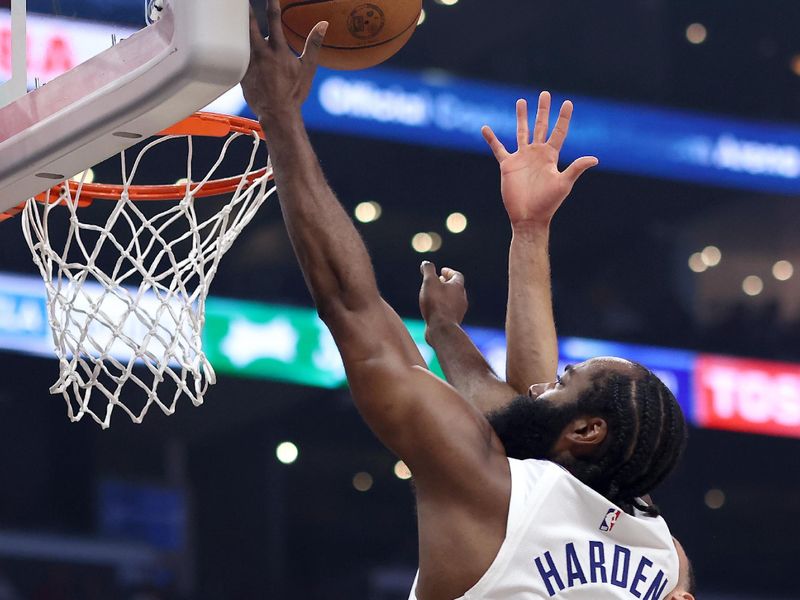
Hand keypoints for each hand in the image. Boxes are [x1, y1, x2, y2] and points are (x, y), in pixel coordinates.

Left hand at [241, 0, 327, 122]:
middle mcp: (262, 54)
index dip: (271, 3)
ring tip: (231, 14)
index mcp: (279, 51)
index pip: (274, 19)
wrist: (278, 114)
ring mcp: (249, 63)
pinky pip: (234, 55)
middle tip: (241, 1)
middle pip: (250, 24)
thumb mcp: (308, 68)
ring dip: (236, 25)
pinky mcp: (240, 73)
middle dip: (245, 10)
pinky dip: (231, 45)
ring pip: (239, 37)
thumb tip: (323, 24)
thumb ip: (313, 44)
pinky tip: (225, 38)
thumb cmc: (294, 93)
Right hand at [419, 262, 467, 341]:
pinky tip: (434, 310)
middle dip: (447, 283)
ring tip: (434, 295)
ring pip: (453, 300)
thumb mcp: (429, 282)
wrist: (442, 328)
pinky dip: (442, 307)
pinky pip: (449, 311)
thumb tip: (425, 263)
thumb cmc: (436, 303)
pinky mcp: (453, 322)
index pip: (457, 275)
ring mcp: (458, 311)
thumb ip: (428, 270)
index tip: (442, 271)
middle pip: (456, 288)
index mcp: (458, 287)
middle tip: (438, 281)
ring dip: (445, 296)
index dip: (449, 272)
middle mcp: (461, 299)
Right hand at [481, 92, 597, 227]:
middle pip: (540, 126)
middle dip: (543, 111)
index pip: (558, 132)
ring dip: (521, 117)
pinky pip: (498, 149)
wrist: (528, 217)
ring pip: (521, 132)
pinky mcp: (508, 165)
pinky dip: (491, 139)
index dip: (563, 117)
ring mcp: (522, 158)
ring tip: (521, 101)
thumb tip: (595, 159)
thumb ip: (576, 168)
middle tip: (545, 94)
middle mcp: (537, 154)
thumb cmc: (548, 202)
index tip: (567, 102)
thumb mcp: (564, 183)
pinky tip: (485, 128)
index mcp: (551, 156)